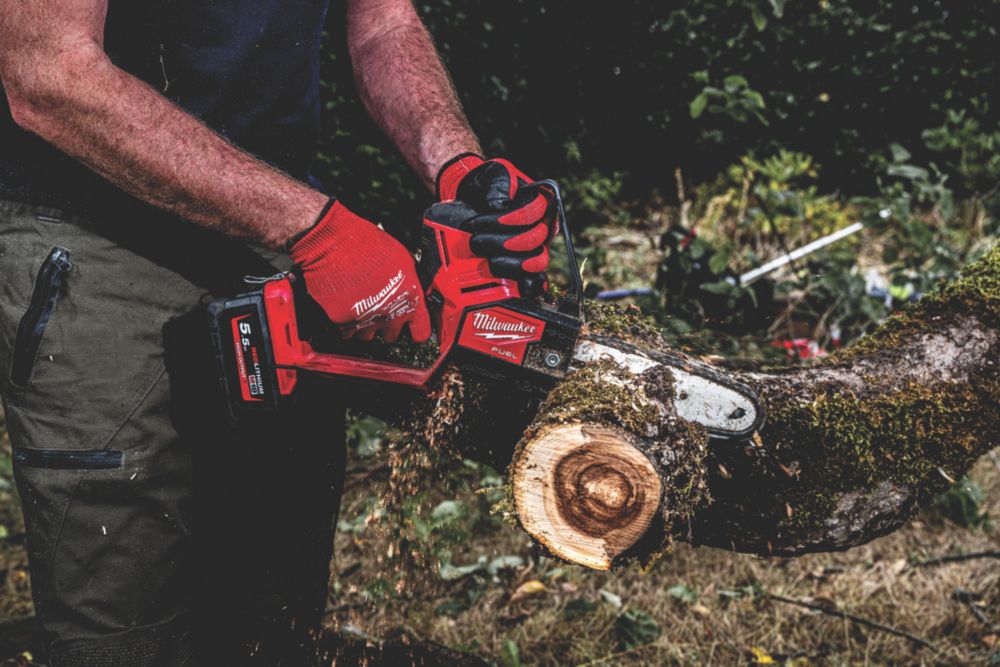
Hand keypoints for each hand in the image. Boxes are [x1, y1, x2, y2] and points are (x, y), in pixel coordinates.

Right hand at [288, 200, 431, 342]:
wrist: (335, 245)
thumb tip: (410, 289)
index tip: (411, 327)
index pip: (421, 333)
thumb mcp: (403, 260)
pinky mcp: (344, 324)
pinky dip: (345, 323)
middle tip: (381, 309)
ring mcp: (366, 322)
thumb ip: (409, 282)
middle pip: (392, 336)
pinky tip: (346, 306)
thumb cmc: (368, 245)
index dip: (416, 330)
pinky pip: (346, 332)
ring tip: (361, 304)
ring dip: (365, 324)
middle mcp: (390, 316)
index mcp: (410, 301)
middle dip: (387, 324)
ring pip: (368, 335)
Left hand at [436, 154, 556, 280]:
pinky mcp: (526, 265)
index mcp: (542, 201)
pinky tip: (516, 287)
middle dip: (502, 243)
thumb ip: (499, 184)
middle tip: (475, 241)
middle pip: (534, 239)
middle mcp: (544, 225)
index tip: (478, 221)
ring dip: (510, 264)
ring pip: (535, 262)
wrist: (475, 199)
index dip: (507, 220)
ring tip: (487, 261)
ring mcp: (536, 247)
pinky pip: (536, 280)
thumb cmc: (487, 186)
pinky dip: (527, 285)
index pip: (533, 213)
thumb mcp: (494, 174)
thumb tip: (499, 208)